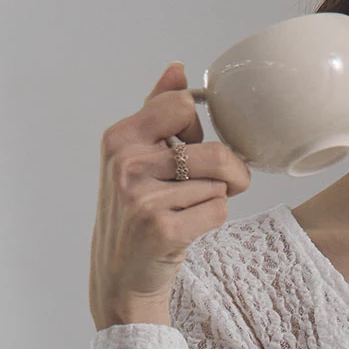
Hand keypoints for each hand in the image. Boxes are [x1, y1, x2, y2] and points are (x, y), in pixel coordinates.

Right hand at [89, 61, 251, 326]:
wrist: (120, 279)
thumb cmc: (135, 216)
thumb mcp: (135, 160)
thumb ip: (156, 113)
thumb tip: (177, 69)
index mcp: (120, 138)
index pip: (182, 107)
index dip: (199, 131)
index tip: (191, 153)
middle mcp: (127, 163)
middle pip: (214, 151)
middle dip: (229, 173)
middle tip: (218, 188)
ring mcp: (143, 197)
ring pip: (218, 184)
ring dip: (215, 201)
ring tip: (188, 214)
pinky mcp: (163, 229)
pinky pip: (217, 211)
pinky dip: (212, 223)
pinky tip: (187, 231)